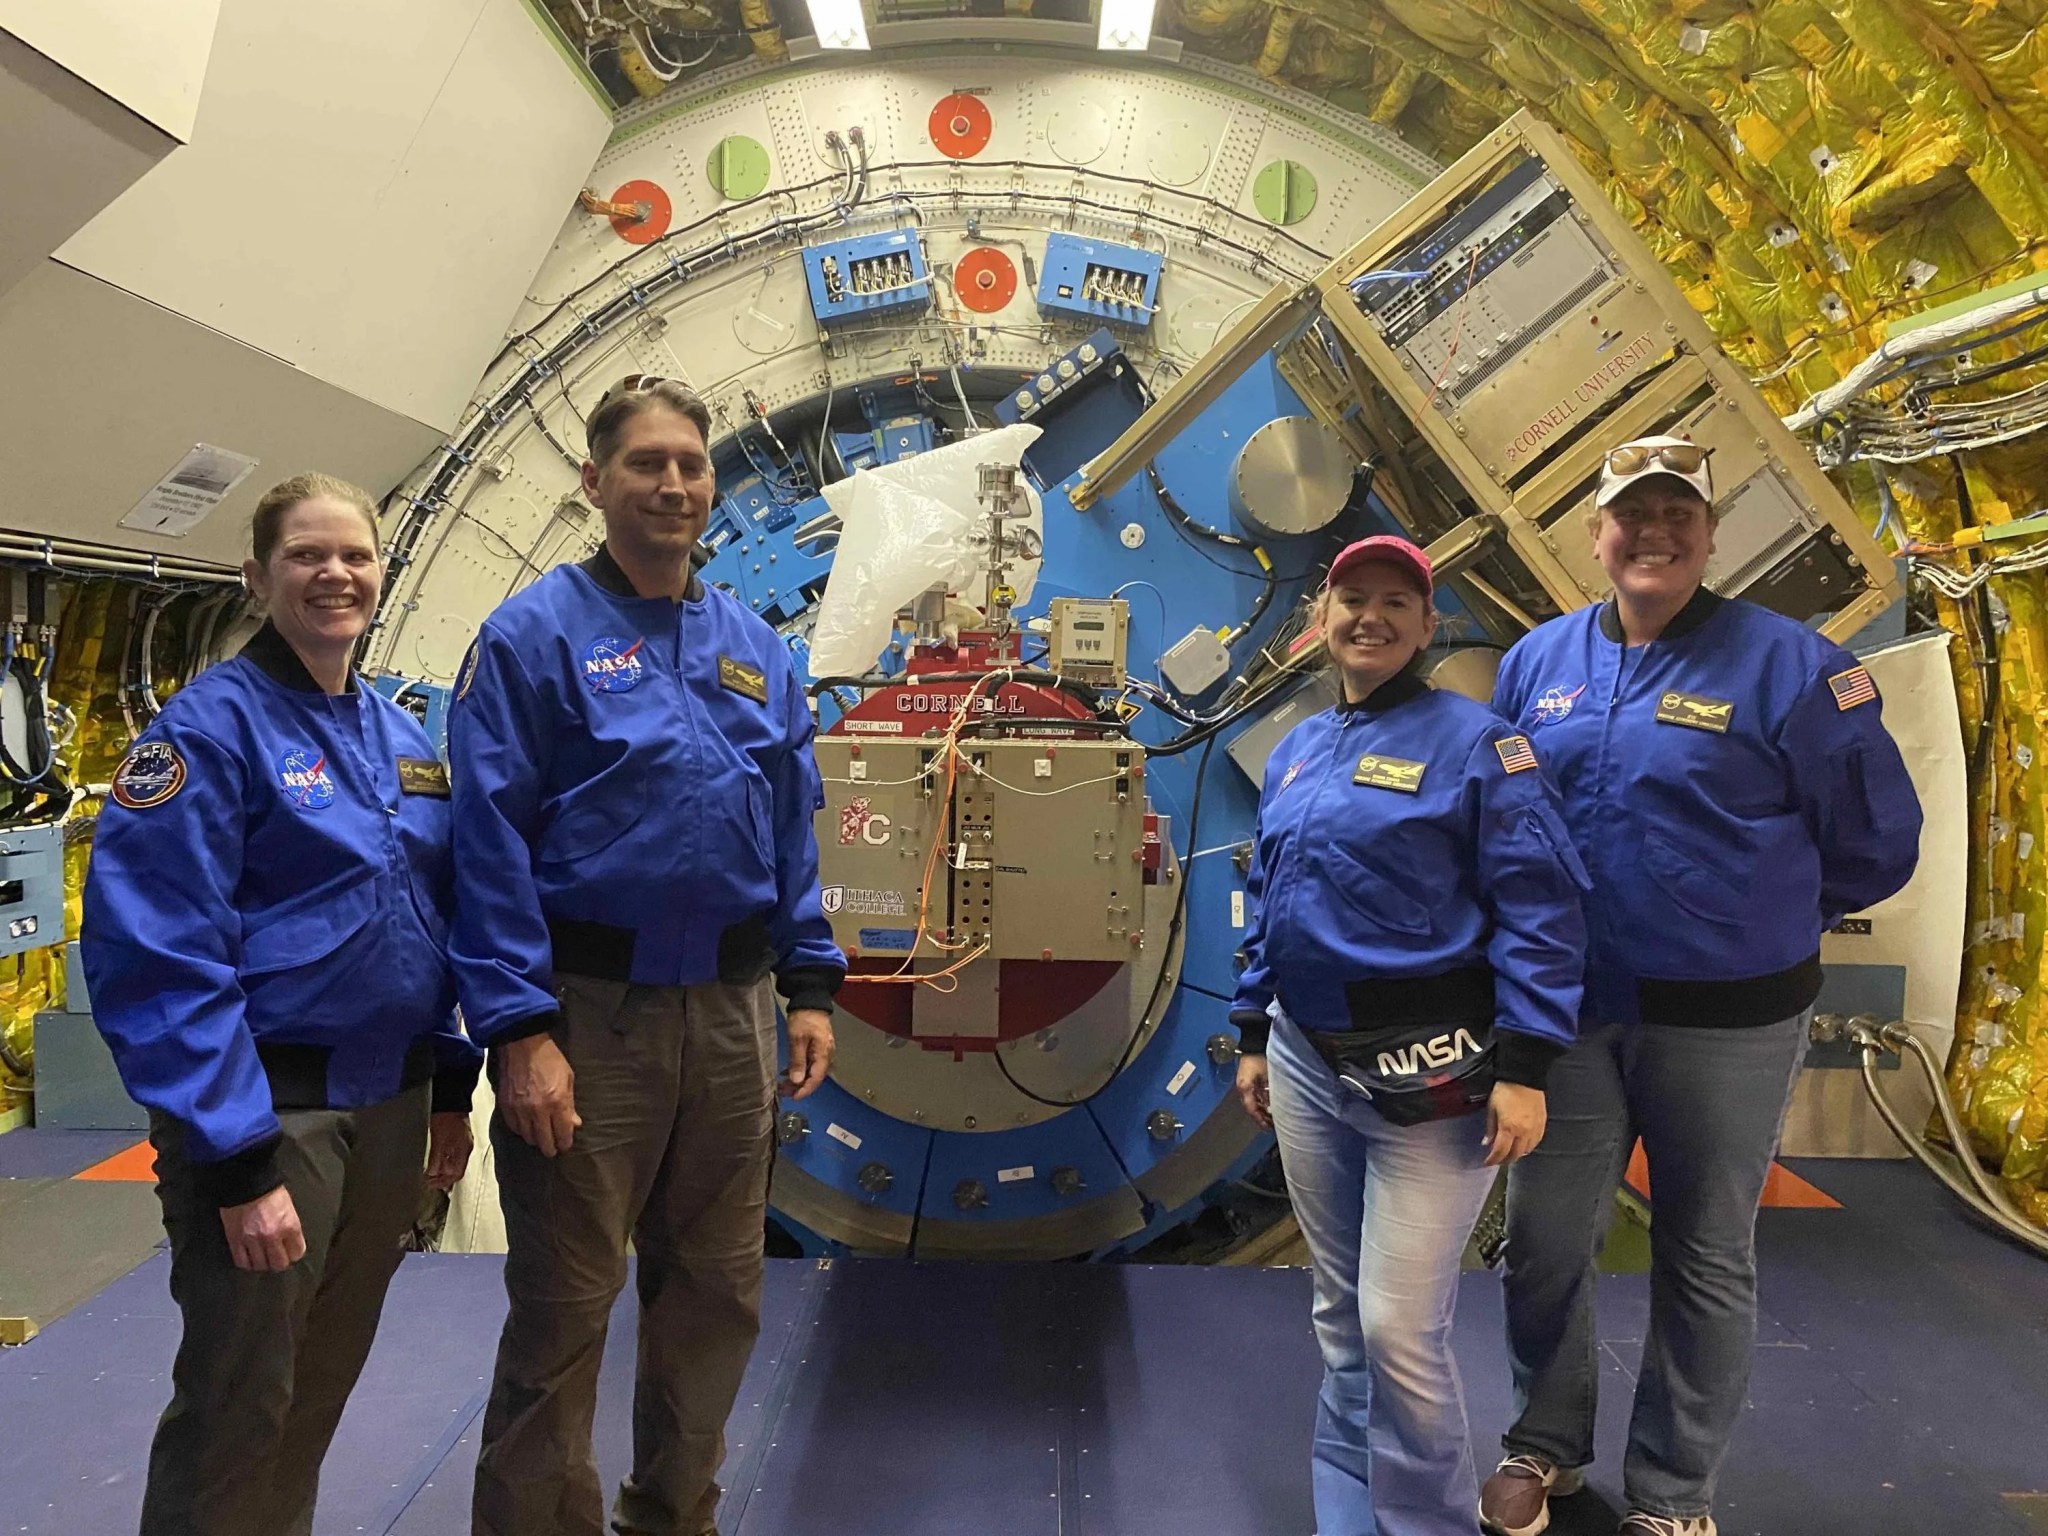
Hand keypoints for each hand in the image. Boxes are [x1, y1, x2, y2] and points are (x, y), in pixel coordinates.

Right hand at [220, 1185, 304, 1271]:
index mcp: (290, 1226)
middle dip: (279, 1262)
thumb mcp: (288, 1206)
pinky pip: (241, 1261)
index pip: (297, 1252)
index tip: (291, 1252)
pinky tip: (248, 1258)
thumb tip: (289, 1240)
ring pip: (260, 1265)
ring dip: (262, 1263)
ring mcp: (253, 1240)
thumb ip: (289, 1225)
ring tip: (262, 1258)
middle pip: (279, 1264)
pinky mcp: (235, 1240)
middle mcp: (273, 1236)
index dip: (294, 1253)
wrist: (245, 1180)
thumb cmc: (270, 1189)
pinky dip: (246, 1262)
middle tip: (276, 1258)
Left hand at [425, 1111, 473, 1189]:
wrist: (451, 1101)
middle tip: (428, 1181)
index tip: (429, 1184)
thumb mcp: (439, 1140)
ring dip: (443, 1171)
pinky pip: (453, 1156)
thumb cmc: (445, 1118)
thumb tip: (433, 1174)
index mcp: (463, 1151)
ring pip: (455, 1164)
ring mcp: (464, 1143)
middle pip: (456, 1171)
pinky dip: (444, 1162)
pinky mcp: (459, 1138)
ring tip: (430, 1174)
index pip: (456, 1174)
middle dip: (442, 1178)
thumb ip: (436, 1158)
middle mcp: (466, 1149)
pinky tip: (437, 1161)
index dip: (443, 1182)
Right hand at [498, 1033, 579, 1155]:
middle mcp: (538, 1111)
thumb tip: (574, 1123)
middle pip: (544, 1142)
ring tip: (541, 1138)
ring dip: (536, 1140)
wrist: (523, 1045)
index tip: (565, 1145)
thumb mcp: (568, 1079)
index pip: (562, 1134)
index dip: (565, 1143)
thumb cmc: (550, 1060)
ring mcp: (519, 1110)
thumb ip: (571, 1104)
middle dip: (551, 1148)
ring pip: (528, 1137)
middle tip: (553, 1149)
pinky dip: (521, 1131)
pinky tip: (526, 1128)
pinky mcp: (505, 1106)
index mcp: (557, 1103)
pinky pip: (514, 1128)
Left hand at [783, 1009, 833, 1099]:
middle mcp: (826, 1054)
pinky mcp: (817, 1047)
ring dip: (798, 1079)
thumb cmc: (804, 1017)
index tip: (794, 1097)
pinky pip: (810, 1063)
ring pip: (811, 1071)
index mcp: (824, 1053)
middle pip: (814, 1077)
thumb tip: (797, 1081)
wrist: (810, 999)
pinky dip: (799, 1070)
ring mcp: (822, 1051)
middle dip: (800, 1087)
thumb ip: (798, 1061)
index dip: (805, 1090)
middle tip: (784, 1092)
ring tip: (783, 1085)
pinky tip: (787, 1072)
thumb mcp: (797, 1039)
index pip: (816, 1078)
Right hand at [1235, 1054, 1272, 1128]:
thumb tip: (1272, 1107)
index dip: (1260, 1120)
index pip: (1252, 1110)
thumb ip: (1268, 1093)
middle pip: (1252, 1109)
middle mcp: (1244, 1089)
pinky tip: (1270, 1107)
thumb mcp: (1265, 1077)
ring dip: (1263, 1111)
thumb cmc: (1259, 1059)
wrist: (1255, 1045)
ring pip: (1254, 1104)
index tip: (1268, 1128)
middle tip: (1272, 1126)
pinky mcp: (1250, 1082)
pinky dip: (1263, 1103)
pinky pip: (1256, 1097)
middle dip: (1262, 1118)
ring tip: (1272, 1119)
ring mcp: (1246, 1086)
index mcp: (1245, 1089)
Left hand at [1484, 1082, 1546, 1166]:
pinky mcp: (1542, 1124)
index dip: (1493, 1160)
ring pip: (1527, 1150)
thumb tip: (1487, 1143)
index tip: (1486, 1163)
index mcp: (1509, 1128)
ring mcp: (1535, 1129)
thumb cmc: (1504, 1090)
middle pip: (1515, 1154)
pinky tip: (1522, 1145)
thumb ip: (1490, 1127)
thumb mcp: (1492, 1108)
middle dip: (1505, 1160)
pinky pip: (1536, 1142)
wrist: (1524, 1077)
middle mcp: (1523, 1132)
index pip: (1500, 1151)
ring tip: (1509, 1153)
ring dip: (1517, 1154)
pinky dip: (1528, 1147)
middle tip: (1497, 1160)